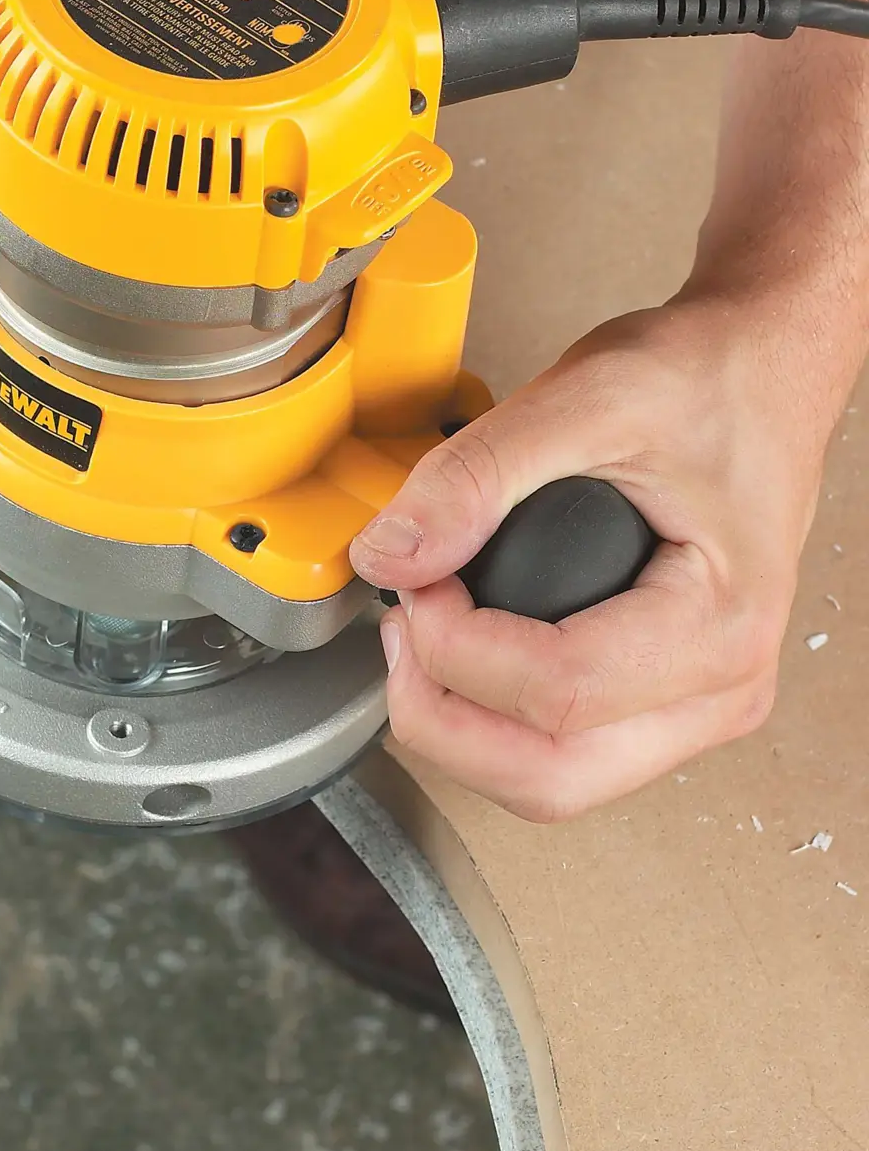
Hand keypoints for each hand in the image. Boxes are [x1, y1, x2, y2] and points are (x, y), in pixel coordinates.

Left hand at [349, 298, 835, 821]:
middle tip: (401, 627)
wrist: (761, 368)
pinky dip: (492, 721)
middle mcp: (721, 688)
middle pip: (548, 776)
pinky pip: (563, 756)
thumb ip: (476, 474)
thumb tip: (389, 553)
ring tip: (425, 635)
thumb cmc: (706, 380)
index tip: (411, 579)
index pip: (554, 693)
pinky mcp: (665, 702)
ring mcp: (696, 707)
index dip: (454, 646)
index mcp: (719, 624)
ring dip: (461, 729)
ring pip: (551, 782)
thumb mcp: (586, 395)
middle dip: (443, 716)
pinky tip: (461, 649)